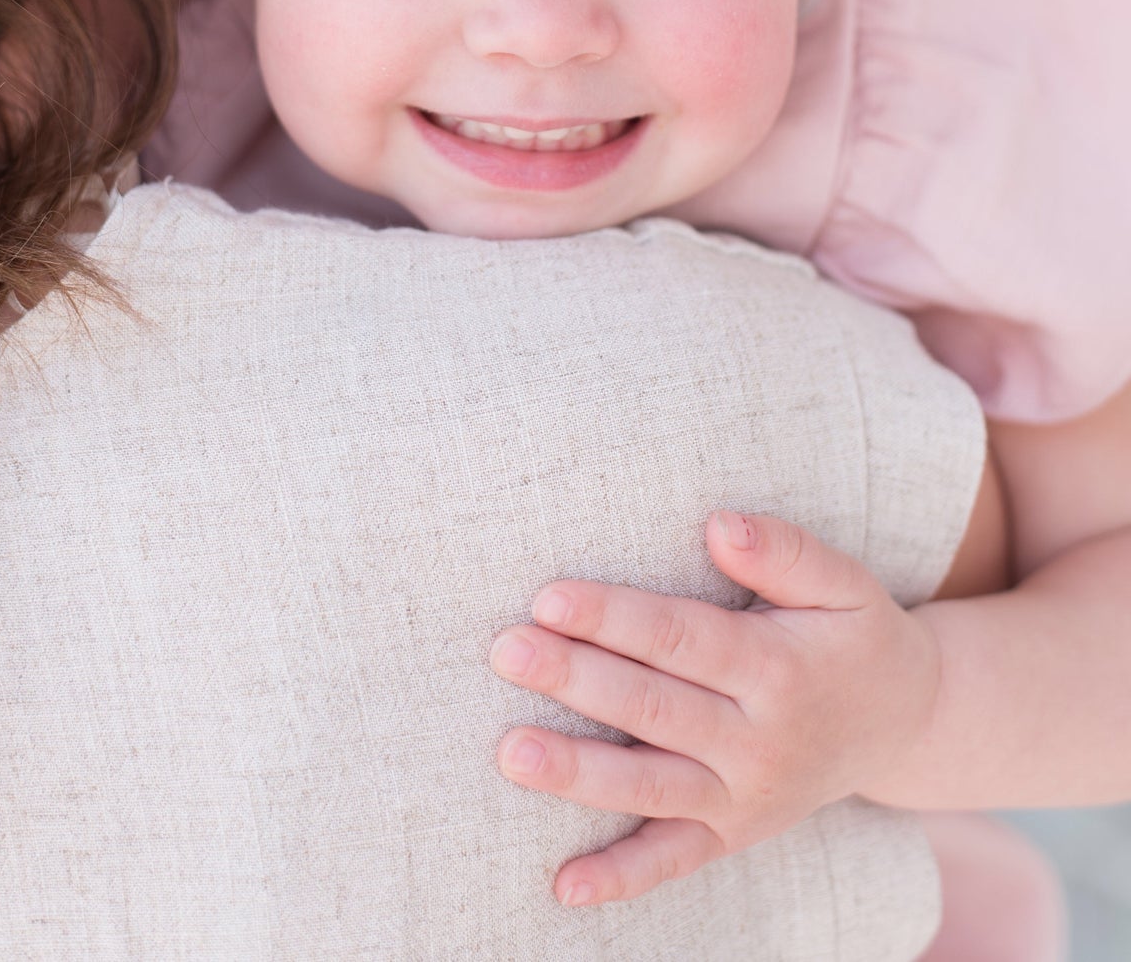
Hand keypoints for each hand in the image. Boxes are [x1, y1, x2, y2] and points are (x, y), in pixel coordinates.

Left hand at [489, 511, 940, 905]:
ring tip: (510, 752)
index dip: (615, 617)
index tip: (549, 597)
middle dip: (576, 679)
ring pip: (649, 788)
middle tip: (506, 651)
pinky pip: (672, 862)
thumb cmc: (857, 635)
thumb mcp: (844, 584)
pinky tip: (562, 886)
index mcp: (780, 671)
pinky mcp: (732, 836)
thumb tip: (719, 526)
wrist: (905, 724)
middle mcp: (760, 743)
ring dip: (577, 773)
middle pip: (654, 709)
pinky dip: (619, 878)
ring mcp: (744, 799)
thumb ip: (786, 551)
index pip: (682, 640)